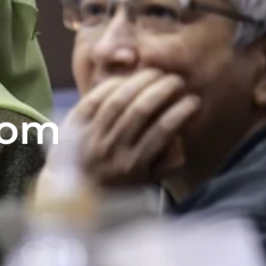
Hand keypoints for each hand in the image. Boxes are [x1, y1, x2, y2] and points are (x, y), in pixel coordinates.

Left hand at [60, 68, 200, 186]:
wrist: (71, 192)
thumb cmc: (116, 184)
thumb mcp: (145, 182)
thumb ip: (165, 162)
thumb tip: (180, 140)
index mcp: (133, 165)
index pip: (161, 132)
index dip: (179, 112)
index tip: (193, 101)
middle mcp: (111, 150)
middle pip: (140, 111)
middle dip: (162, 91)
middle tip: (176, 80)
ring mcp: (90, 137)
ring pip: (117, 102)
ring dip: (139, 83)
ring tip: (155, 73)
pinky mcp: (73, 126)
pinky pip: (93, 100)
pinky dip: (110, 86)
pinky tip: (126, 78)